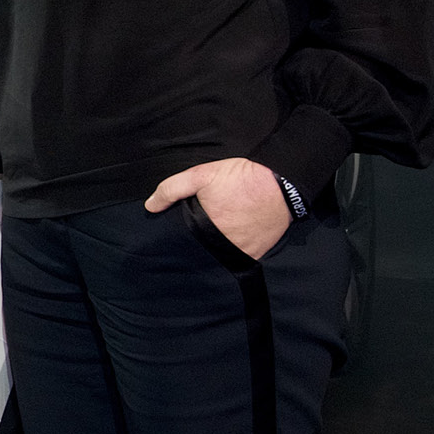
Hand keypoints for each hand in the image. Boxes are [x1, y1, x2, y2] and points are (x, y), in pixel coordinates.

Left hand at [146, 157, 291, 258]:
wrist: (283, 182)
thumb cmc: (242, 178)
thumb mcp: (202, 175)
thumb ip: (172, 189)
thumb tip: (150, 206)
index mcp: (204, 228)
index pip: (183, 244)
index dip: (178, 242)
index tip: (172, 240)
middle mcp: (221, 245)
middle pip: (201, 252)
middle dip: (195, 247)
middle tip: (194, 238)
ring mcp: (240, 252)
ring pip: (218, 257)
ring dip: (213, 251)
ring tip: (212, 240)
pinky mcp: (255, 254)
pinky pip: (238, 259)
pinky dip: (232, 253)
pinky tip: (231, 241)